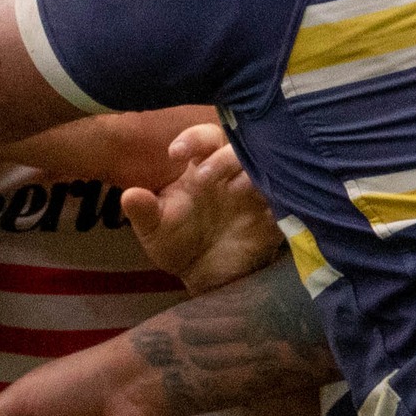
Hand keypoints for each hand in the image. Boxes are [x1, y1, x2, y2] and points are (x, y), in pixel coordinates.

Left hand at [121, 124, 283, 294]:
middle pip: (239, 146)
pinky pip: (286, 198)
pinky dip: (281, 196)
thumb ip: (143, 211)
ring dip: (253, 172)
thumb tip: (129, 195)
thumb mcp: (154, 229)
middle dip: (224, 156)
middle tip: (204, 177)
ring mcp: (255, 192)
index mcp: (202, 167)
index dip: (194, 138)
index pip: (205, 138)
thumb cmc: (177, 243)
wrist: (204, 277)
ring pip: (265, 166)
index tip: (176, 153)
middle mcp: (232, 174)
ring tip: (236, 190)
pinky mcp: (274, 216)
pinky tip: (267, 207)